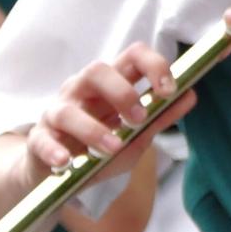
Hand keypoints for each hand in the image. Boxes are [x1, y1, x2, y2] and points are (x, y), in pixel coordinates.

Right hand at [21, 42, 196, 185]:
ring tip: (112, 148)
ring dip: (93, 129)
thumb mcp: (136, 135)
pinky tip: (66, 163)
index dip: (153, 65)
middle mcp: (82, 90)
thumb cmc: (101, 148)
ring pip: (67, 109)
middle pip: (96, 70)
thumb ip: (160, 117)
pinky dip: (54, 150)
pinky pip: (41, 140)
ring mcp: (56, 112)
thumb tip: (191, 95)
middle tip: (138, 120)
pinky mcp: (38, 139)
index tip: (170, 90)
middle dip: (121, 93)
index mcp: (111, 84)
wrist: (60, 176)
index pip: (132, 56)